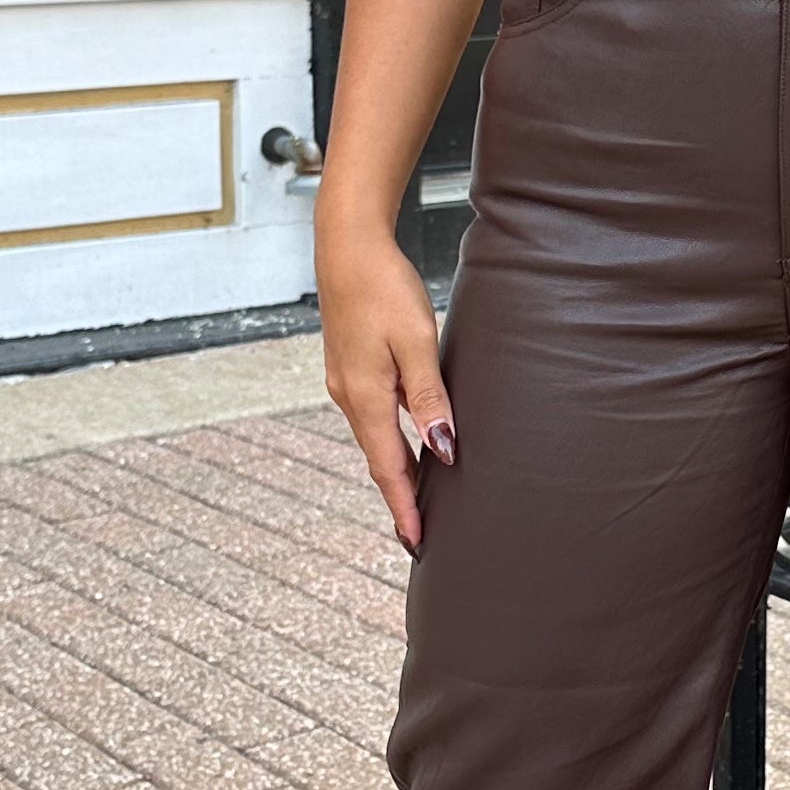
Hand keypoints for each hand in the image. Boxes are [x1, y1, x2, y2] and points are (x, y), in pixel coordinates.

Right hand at [318, 220, 454, 552]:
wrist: (347, 248)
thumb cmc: (384, 288)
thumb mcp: (416, 343)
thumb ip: (429, 398)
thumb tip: (443, 450)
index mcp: (366, 397)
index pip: (389, 468)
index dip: (405, 507)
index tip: (417, 541)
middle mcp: (350, 397)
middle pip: (380, 460)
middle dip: (400, 498)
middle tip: (421, 534)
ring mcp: (346, 383)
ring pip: (376, 439)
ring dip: (396, 470)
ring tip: (419, 499)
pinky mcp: (350, 368)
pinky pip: (374, 416)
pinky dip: (391, 439)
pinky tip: (410, 442)